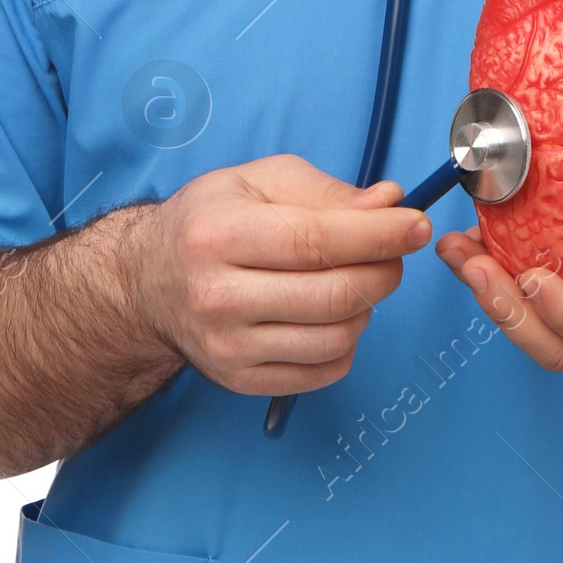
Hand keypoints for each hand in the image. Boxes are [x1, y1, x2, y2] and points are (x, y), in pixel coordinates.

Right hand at [121, 155, 429, 396]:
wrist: (146, 281)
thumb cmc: (210, 221)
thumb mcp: (260, 181)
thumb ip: (329, 191)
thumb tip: (389, 204)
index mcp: (220, 235)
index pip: (317, 242)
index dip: (379, 235)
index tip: (416, 224)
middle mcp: (218, 296)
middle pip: (334, 295)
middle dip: (385, 270)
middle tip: (393, 252)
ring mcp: (227, 348)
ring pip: (337, 338)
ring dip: (368, 307)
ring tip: (356, 280)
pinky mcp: (240, 381)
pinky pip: (324, 371)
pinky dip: (347, 342)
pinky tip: (333, 314)